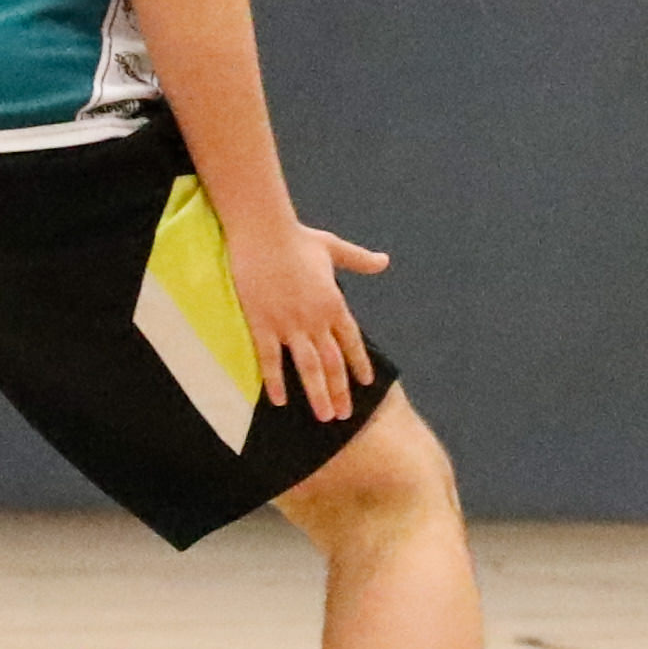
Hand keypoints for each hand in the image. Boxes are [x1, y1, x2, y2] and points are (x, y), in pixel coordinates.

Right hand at [234, 220, 389, 421]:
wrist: (264, 231)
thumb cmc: (297, 238)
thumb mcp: (333, 247)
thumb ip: (359, 260)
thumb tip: (385, 261)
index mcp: (334, 303)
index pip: (351, 342)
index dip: (358, 364)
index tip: (365, 384)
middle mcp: (315, 319)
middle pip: (332, 363)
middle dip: (340, 391)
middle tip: (343, 415)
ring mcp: (289, 324)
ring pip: (307, 367)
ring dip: (317, 394)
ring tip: (324, 417)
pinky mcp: (263, 324)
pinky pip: (270, 360)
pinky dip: (275, 382)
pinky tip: (279, 401)